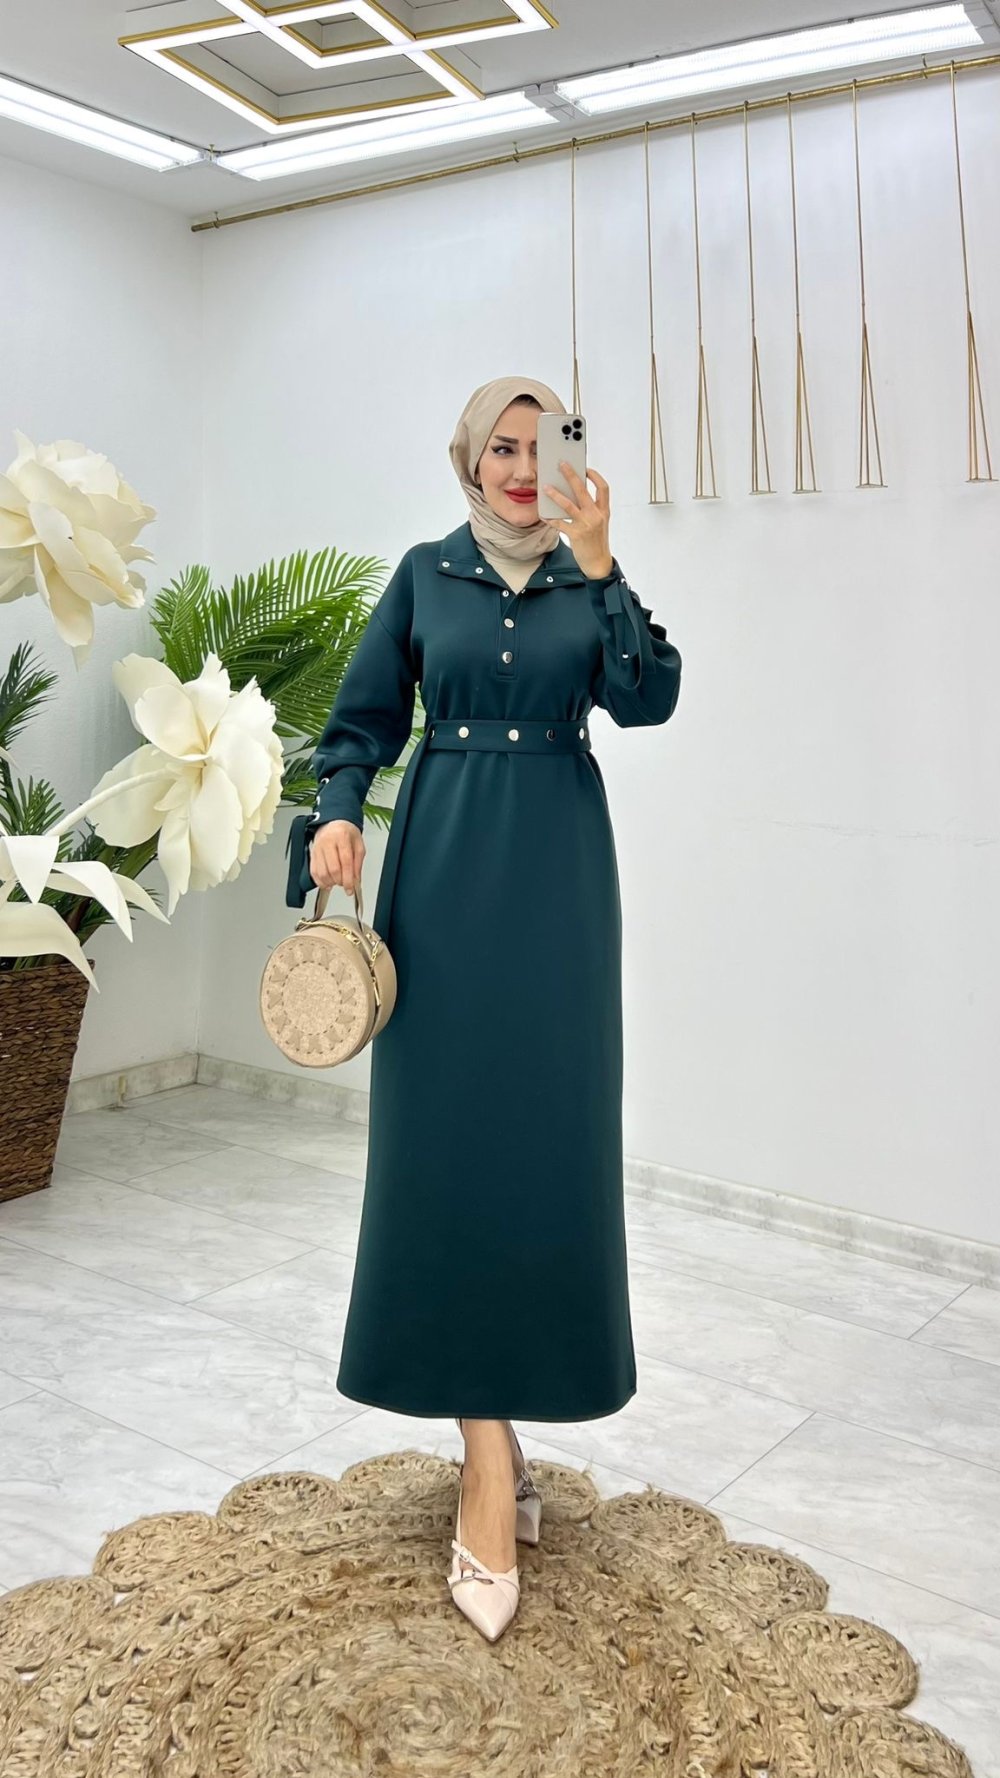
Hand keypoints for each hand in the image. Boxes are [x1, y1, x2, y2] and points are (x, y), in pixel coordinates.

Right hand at [310, 818, 364, 895]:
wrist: (333, 823)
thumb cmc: (347, 833)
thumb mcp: (359, 845)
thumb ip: (358, 863)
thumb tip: (356, 880)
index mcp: (342, 837)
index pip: (345, 862)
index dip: (348, 879)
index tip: (351, 889)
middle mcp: (328, 842)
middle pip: (333, 869)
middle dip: (340, 881)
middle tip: (346, 884)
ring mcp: (318, 848)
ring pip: (322, 872)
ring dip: (331, 882)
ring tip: (337, 882)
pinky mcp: (312, 854)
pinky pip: (313, 872)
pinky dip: (320, 881)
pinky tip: (327, 883)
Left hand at [542, 461, 613, 579]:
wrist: (598, 563)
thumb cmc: (597, 542)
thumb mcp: (599, 523)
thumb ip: (591, 509)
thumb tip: (572, 495)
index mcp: (604, 511)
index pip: (603, 488)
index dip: (595, 476)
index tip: (585, 468)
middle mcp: (596, 515)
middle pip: (583, 490)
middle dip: (571, 475)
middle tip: (562, 464)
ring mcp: (586, 525)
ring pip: (568, 505)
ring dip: (556, 495)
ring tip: (546, 487)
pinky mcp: (576, 535)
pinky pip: (559, 523)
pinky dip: (550, 519)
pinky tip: (543, 515)